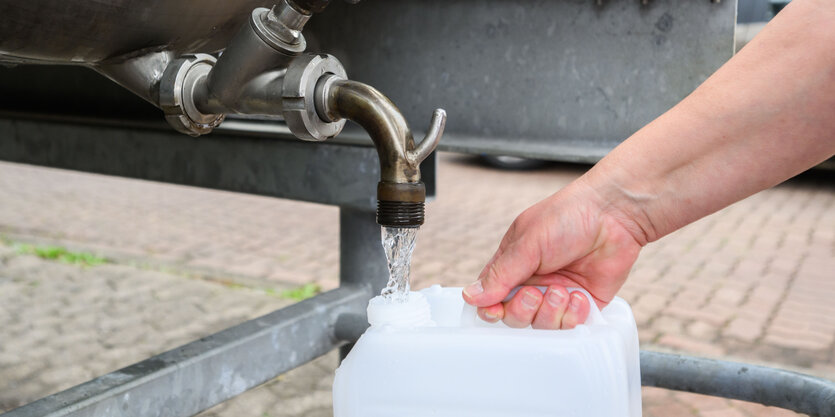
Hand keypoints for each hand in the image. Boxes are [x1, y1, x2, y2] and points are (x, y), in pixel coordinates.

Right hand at [462, 181, 643, 328]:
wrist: (615, 214)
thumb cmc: (569, 216)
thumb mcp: (528, 243)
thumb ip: (501, 274)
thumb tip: (470, 296)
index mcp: (514, 263)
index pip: (491, 296)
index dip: (491, 309)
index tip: (495, 311)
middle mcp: (534, 281)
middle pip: (514, 316)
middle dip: (523, 310)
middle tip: (534, 292)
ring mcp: (558, 293)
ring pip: (542, 325)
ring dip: (551, 311)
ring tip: (564, 290)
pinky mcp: (583, 303)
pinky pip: (570, 326)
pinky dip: (574, 314)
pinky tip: (580, 295)